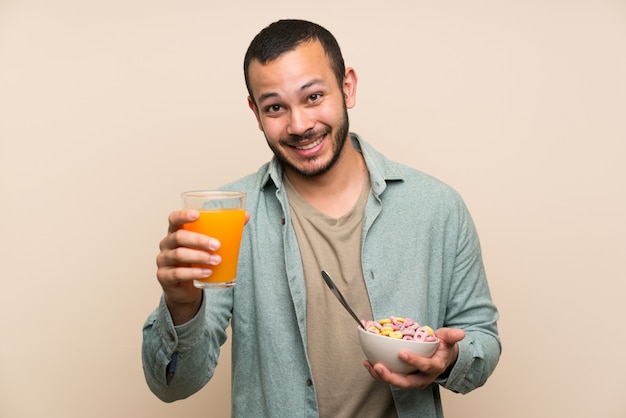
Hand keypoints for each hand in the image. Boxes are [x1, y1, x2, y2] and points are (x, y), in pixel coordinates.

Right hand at [155, 209, 221, 323]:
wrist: (185, 288)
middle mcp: (167, 244)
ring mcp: (163, 260)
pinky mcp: (164, 277)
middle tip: (217, 245)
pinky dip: (194, 273)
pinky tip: (207, 273)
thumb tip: (246, 216)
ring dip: (200, 257)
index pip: (174, 218)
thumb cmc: (197, 260)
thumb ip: (224, 230)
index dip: (183, 215)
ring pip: (179, 255)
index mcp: (176, 231)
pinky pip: (177, 274)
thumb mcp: (208, 245)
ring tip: (217, 260)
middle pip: (179, 237)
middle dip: (199, 240)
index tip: (198, 215)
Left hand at [364, 327, 464, 389]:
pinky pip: (390, 378)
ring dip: (381, 376)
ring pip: (396, 382)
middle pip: (407, 382)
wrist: (441, 358)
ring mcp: (412, 379)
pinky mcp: (403, 378)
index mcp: (434, 367)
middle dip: (392, 376)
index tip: (402, 353)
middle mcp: (423, 378)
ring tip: (370, 365)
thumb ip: (451, 336)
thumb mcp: (448, 340)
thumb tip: (461, 333)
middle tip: (379, 366)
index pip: (425, 366)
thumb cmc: (442, 348)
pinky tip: (368, 363)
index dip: (414, 361)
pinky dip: (378, 373)